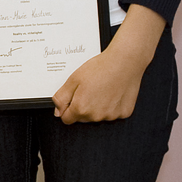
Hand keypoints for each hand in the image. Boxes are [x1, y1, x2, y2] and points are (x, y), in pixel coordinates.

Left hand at [52, 4, 163, 123]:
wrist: (124, 63)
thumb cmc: (99, 69)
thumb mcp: (73, 79)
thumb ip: (61, 98)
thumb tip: (58, 111)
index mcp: (81, 109)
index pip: (66, 119)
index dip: (66, 108)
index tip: (71, 98)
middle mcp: (96, 116)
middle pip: (82, 118)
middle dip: (81, 107)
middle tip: (87, 89)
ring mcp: (111, 116)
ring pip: (97, 116)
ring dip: (96, 107)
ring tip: (100, 89)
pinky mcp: (123, 114)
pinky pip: (112, 113)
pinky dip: (110, 106)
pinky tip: (112, 92)